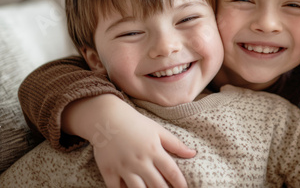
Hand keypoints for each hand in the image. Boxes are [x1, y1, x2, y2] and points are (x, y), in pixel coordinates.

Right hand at [62, 95, 195, 186]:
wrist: (106, 118)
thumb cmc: (135, 123)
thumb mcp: (157, 130)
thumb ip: (175, 144)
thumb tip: (193, 153)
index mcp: (154, 150)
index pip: (172, 172)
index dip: (180, 183)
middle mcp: (140, 161)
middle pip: (157, 185)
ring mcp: (123, 167)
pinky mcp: (108, 171)